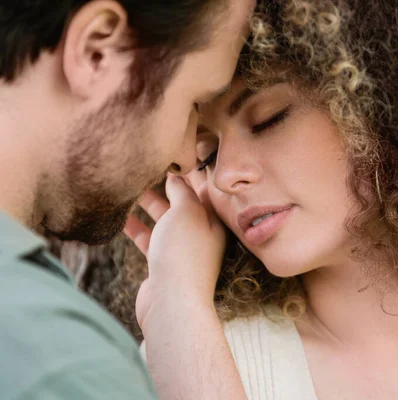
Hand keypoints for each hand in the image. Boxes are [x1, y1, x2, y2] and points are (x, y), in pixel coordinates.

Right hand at [124, 174, 225, 331]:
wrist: (172, 303)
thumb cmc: (184, 254)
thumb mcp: (186, 212)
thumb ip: (181, 191)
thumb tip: (177, 176)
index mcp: (212, 220)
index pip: (201, 190)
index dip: (188, 172)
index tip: (172, 156)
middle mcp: (200, 234)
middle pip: (181, 204)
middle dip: (164, 186)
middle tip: (144, 168)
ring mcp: (181, 250)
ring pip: (163, 221)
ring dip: (147, 205)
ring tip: (128, 187)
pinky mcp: (163, 263)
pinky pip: (149, 239)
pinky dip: (136, 227)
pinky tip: (121, 216)